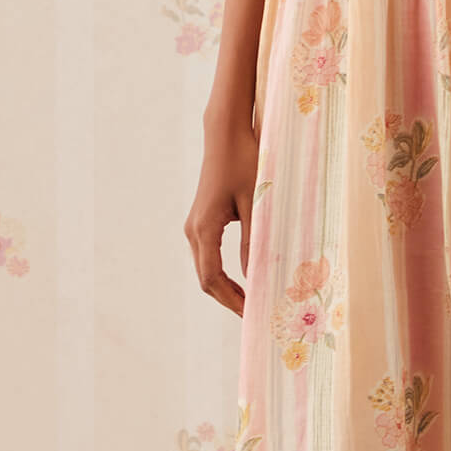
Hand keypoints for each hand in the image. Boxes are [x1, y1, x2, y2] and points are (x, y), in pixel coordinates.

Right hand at [186, 107, 258, 315]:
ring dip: (227, 287)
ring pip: (206, 268)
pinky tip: (245, 277)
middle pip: (206, 279)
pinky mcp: (202, 220)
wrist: (226, 135)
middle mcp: (193, 230)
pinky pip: (209, 256)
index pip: (212, 279)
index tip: (251, 315)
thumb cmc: (243, 163)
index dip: (231, 301)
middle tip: (255, 314)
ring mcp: (195, 225)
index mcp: (204, 229)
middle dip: (229, 299)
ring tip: (253, 300)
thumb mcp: (255, 204)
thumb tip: (257, 276)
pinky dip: (224, 272)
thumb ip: (254, 241)